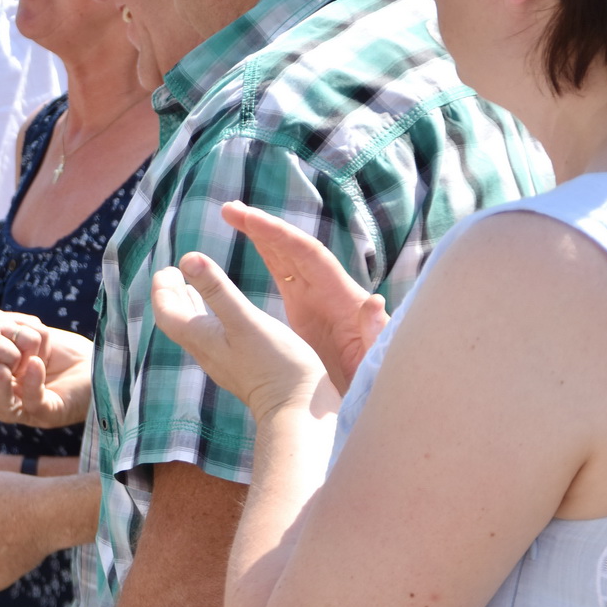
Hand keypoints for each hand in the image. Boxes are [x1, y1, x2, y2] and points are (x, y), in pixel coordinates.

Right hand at [0, 307, 53, 371]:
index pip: (30, 323)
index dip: (31, 344)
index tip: (21, 364)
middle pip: (40, 330)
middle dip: (37, 353)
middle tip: (22, 373)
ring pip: (33, 342)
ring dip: (25, 362)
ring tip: (9, 376)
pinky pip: (14, 357)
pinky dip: (7, 371)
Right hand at [0, 328, 92, 428]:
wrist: (97, 361)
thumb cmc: (62, 350)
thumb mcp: (26, 338)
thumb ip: (2, 337)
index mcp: (0, 385)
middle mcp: (11, 401)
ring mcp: (29, 410)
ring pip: (3, 408)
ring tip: (0, 368)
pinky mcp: (51, 413)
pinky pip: (35, 401)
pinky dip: (32, 383)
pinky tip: (34, 364)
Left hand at [150, 253, 329, 422]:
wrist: (298, 411)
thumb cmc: (274, 364)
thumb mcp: (244, 319)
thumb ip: (216, 289)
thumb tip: (186, 258)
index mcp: (201, 339)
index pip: (167, 314)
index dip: (162, 291)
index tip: (166, 270)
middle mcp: (208, 352)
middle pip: (179, 322)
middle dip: (173, 295)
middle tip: (173, 273)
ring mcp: (224, 362)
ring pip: (197, 330)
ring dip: (192, 307)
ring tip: (191, 287)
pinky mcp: (242, 368)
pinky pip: (216, 338)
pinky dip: (212, 319)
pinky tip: (226, 316)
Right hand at [221, 201, 388, 392]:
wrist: (371, 396)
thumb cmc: (375, 380)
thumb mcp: (375, 360)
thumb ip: (375, 332)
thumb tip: (374, 301)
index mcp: (341, 297)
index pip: (308, 255)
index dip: (279, 235)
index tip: (250, 219)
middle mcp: (328, 290)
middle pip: (293, 248)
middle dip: (263, 227)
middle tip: (230, 210)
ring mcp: (316, 298)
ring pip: (286, 257)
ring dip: (261, 235)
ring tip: (232, 216)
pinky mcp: (306, 310)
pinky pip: (284, 275)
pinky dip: (267, 255)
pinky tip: (251, 243)